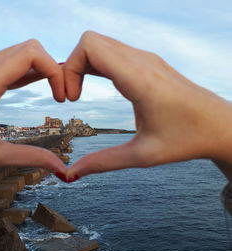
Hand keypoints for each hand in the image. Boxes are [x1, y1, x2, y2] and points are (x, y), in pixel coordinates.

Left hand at [0, 40, 66, 183]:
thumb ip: (31, 158)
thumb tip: (63, 170)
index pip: (29, 55)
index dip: (54, 70)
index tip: (61, 98)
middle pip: (29, 48)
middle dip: (53, 68)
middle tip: (62, 96)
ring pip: (21, 51)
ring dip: (43, 67)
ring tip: (55, 91)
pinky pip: (11, 59)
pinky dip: (30, 68)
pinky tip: (39, 84)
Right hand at [63, 31, 231, 179]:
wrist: (220, 126)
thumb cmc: (187, 139)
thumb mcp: (142, 155)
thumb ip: (102, 162)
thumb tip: (71, 174)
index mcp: (140, 80)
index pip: (90, 48)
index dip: (69, 69)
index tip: (71, 99)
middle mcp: (142, 61)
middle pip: (90, 41)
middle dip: (71, 66)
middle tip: (71, 97)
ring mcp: (146, 58)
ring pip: (99, 44)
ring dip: (81, 65)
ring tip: (78, 94)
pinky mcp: (148, 61)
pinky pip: (111, 51)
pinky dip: (94, 64)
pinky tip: (94, 86)